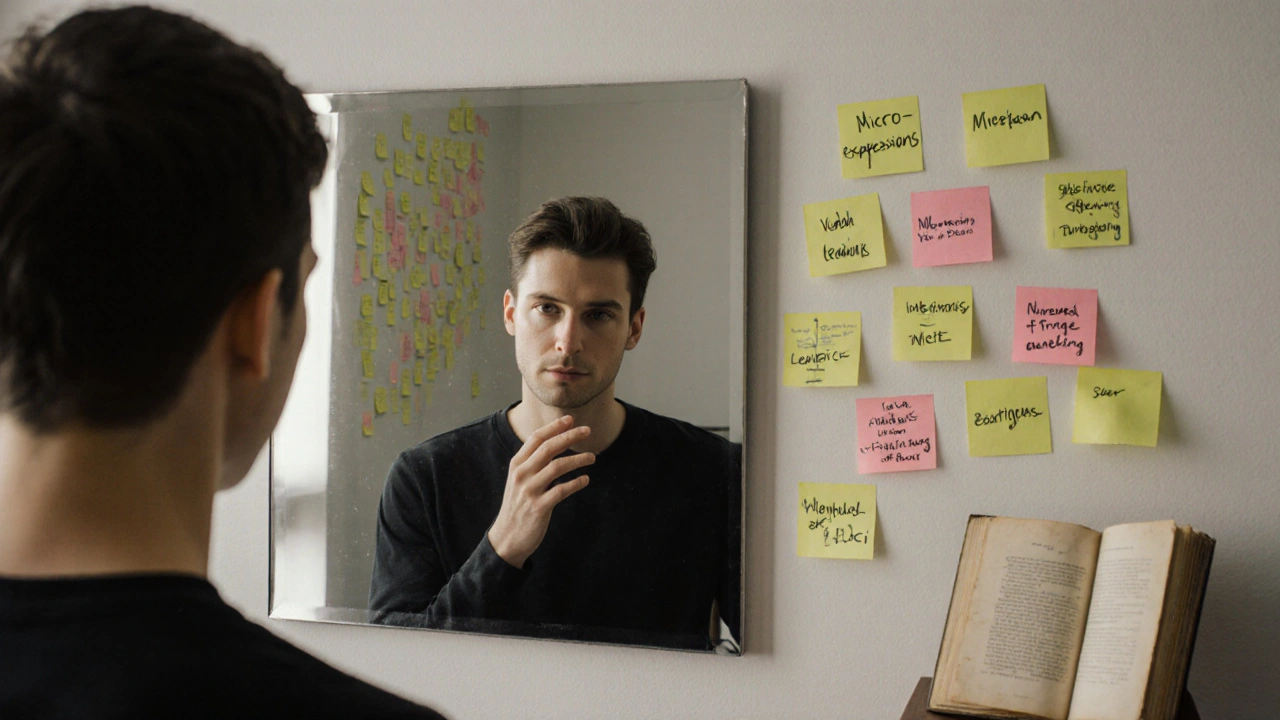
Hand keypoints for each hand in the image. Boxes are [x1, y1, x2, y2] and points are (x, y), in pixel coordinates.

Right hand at [487, 416, 594, 568]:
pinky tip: (585, 480)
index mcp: (517, 465)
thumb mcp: (519, 480)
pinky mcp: (539, 507)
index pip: (536, 438)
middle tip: (588, 431)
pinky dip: (576, 483)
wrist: (507, 537)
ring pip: (558, 466)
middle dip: (570, 436)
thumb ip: (532, 463)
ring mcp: (530, 491)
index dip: (554, 427)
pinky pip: (562, 490)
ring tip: (592, 457)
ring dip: (578, 459)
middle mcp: (522, 474)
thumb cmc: (518, 506)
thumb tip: (554, 444)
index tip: (571, 419)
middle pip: (549, 448)